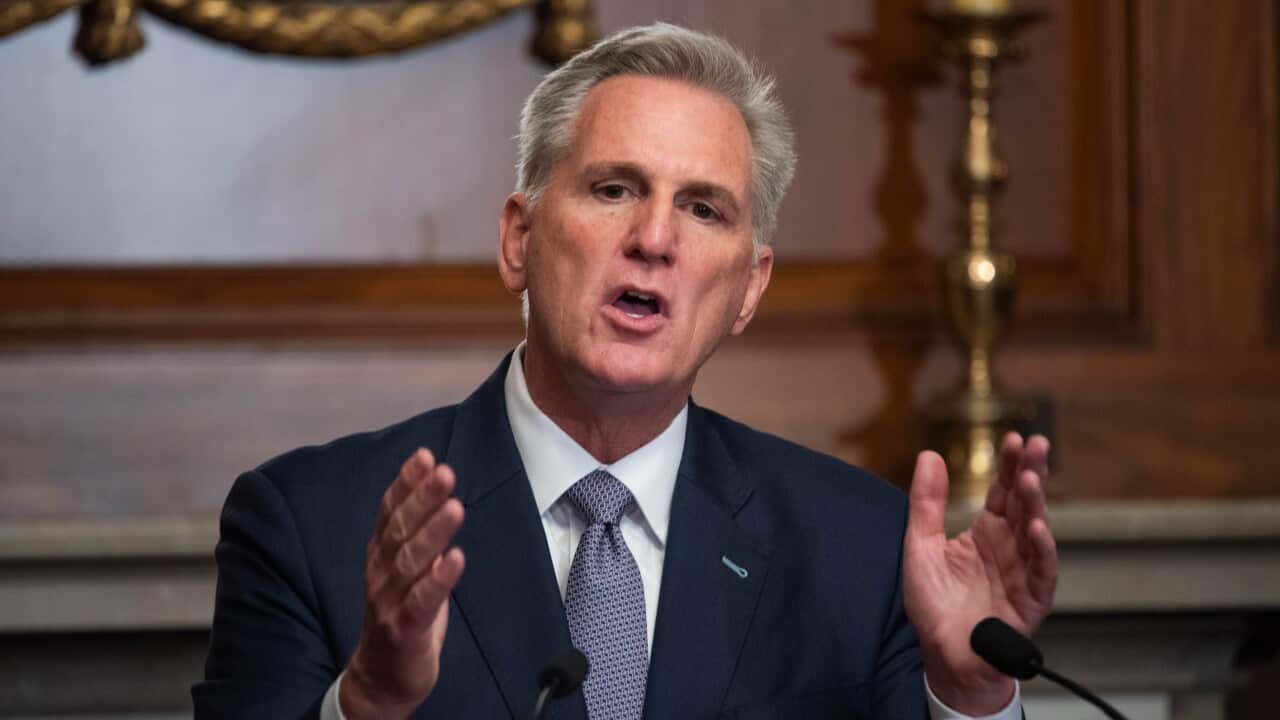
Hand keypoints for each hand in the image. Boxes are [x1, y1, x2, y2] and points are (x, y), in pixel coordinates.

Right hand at [341, 449, 465, 719]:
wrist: (382, 677)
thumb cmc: (402, 613)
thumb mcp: (407, 568)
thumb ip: (415, 532)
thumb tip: (437, 488)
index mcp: (380, 553)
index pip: (390, 511)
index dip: (405, 483)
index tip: (424, 456)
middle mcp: (380, 572)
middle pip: (400, 530)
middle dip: (422, 499)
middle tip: (444, 472)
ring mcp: (388, 601)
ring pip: (410, 562)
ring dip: (433, 533)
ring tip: (454, 506)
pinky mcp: (402, 629)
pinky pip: (420, 601)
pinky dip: (438, 580)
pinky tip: (455, 559)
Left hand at [903, 434, 1057, 714]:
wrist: (945, 655)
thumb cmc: (936, 604)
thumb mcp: (921, 545)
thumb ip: (926, 503)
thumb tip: (928, 455)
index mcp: (987, 532)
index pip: (1002, 491)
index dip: (1009, 465)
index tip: (1014, 438)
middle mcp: (1009, 547)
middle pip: (1024, 503)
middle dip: (1030, 472)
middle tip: (1035, 444)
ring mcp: (1023, 571)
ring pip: (1035, 531)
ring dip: (1035, 505)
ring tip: (1030, 479)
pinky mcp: (1031, 599)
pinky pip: (1041, 571)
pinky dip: (1042, 550)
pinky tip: (1037, 528)